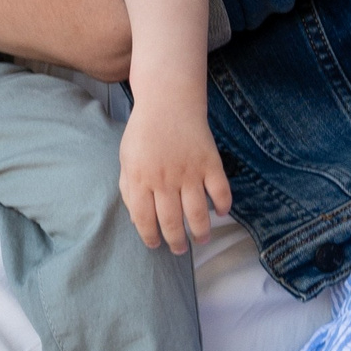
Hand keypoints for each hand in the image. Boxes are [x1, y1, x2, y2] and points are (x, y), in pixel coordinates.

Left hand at [117, 101, 232, 252]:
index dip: (150, 237)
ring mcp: (190, 172)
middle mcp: (165, 179)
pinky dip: (223, 205)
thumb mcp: (126, 159)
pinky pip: (220, 191)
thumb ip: (129, 189)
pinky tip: (221, 212)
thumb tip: (137, 218)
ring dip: (200, 232)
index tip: (155, 245)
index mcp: (141, 178)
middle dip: (176, 242)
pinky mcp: (210, 162)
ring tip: (201, 240)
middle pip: (172, 222)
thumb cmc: (144, 132)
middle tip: (179, 250)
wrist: (168, 101)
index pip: (144, 219)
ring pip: (198, 214)